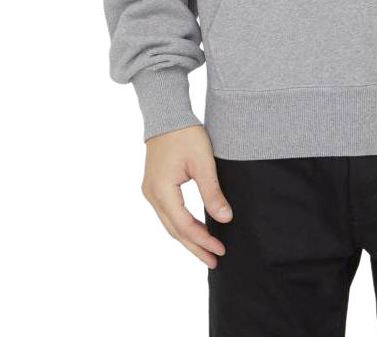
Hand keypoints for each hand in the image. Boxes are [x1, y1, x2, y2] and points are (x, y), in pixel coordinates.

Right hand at [141, 125, 231, 267]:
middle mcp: (152, 195)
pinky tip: (195, 230)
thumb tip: (225, 218)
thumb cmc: (186, 134)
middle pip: (175, 230)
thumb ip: (212, 192)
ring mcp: (151, 191)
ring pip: (170, 223)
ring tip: (207, 251)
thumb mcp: (203, 162)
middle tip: (215, 261)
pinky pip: (169, 214)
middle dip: (195, 247)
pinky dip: (182, 225)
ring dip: (188, 238)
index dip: (203, 239)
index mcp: (162, 190)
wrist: (167, 115)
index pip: (184, 225)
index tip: (220, 249)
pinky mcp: (155, 187)